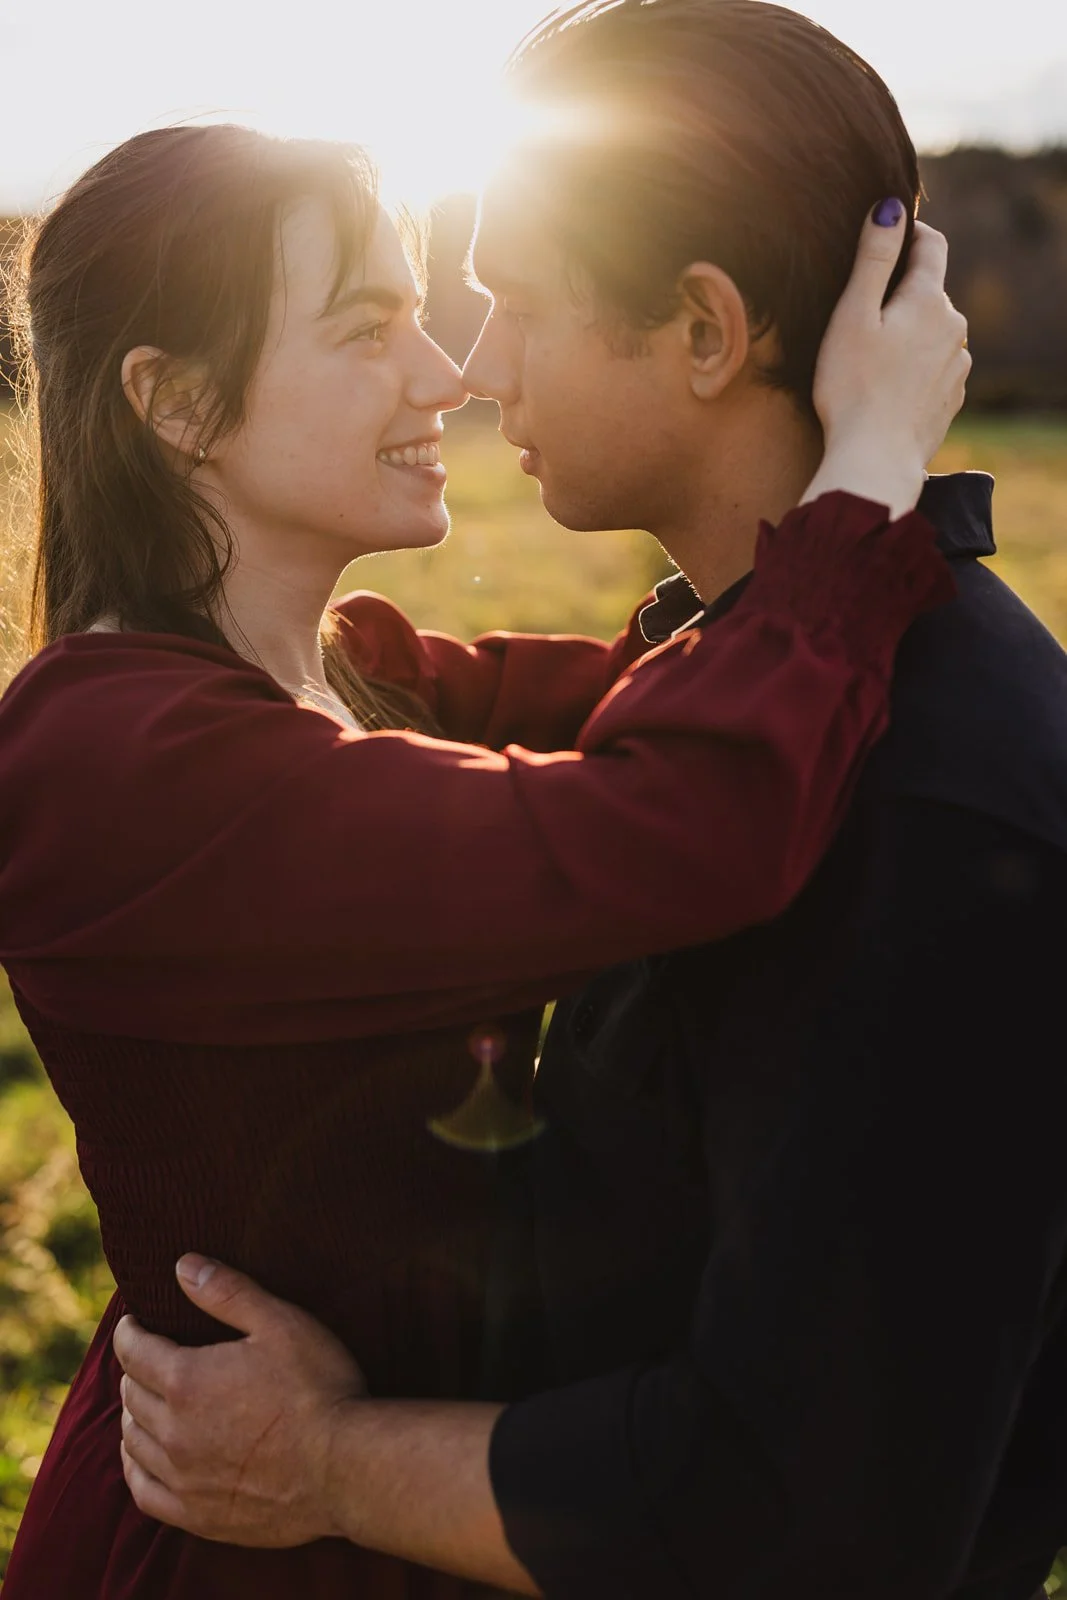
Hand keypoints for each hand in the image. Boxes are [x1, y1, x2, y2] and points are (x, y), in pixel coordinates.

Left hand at [113, 1253, 364, 1545]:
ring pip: (133, 1441)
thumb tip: (182, 1266)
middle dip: (133, 1370)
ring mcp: (183, 1478)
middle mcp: (174, 1431)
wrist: (346, 1468)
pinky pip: (144, 1490)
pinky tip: (142, 1456)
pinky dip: (134, 1467)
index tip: (132, 1323)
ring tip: (144, 1401)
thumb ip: (228, 1293)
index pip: (135, 1352)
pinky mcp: (198, 1515)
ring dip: (132, 1415)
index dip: (129, 1333)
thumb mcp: (280, 1323)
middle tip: (145, 1358)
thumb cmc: (318, 1388)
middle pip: (131, 1395)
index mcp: (188, 1380)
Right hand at [805, 201, 970, 517]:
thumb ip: (873, 258)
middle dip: (902, 291)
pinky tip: (887, 386)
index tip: (886, 234)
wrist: (875, 458)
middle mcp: (954, 328)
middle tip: (862, 310)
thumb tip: (890, 207)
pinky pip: (936, 367)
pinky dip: (915, 366)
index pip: (931, 245)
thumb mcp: (852, 315)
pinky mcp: (951, 398)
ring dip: (910, 332)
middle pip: (930, 292)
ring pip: (934, 332)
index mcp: (929, 301)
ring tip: (873, 356)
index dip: (909, 232)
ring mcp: (958, 366)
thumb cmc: (853, 387)